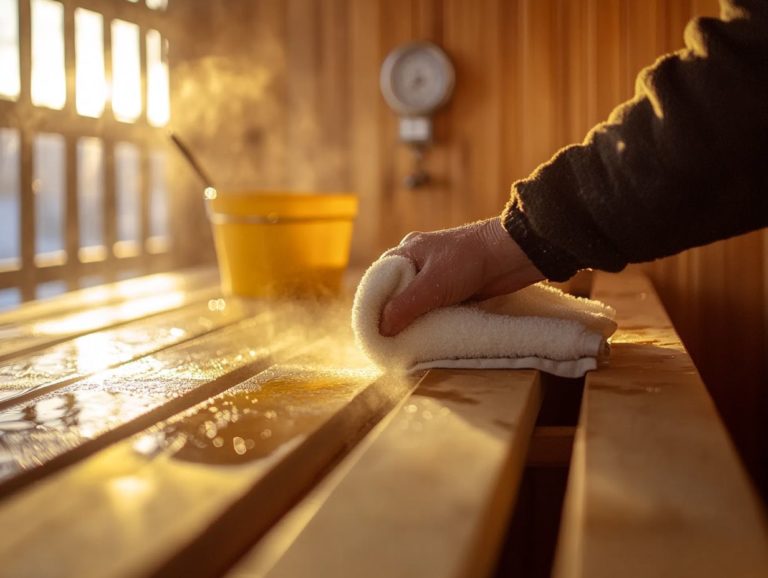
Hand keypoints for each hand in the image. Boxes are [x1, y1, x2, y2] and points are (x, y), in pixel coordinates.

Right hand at [379, 217, 544, 335]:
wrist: (512, 255)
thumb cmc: (468, 260)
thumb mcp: (430, 285)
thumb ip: (404, 307)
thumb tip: (381, 329)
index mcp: (406, 252)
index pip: (377, 281)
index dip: (372, 306)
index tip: (369, 330)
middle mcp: (417, 263)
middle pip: (396, 294)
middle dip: (394, 316)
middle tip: (388, 341)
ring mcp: (436, 276)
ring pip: (416, 303)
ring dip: (414, 320)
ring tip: (406, 342)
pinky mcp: (454, 289)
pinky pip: (434, 308)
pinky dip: (431, 320)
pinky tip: (428, 335)